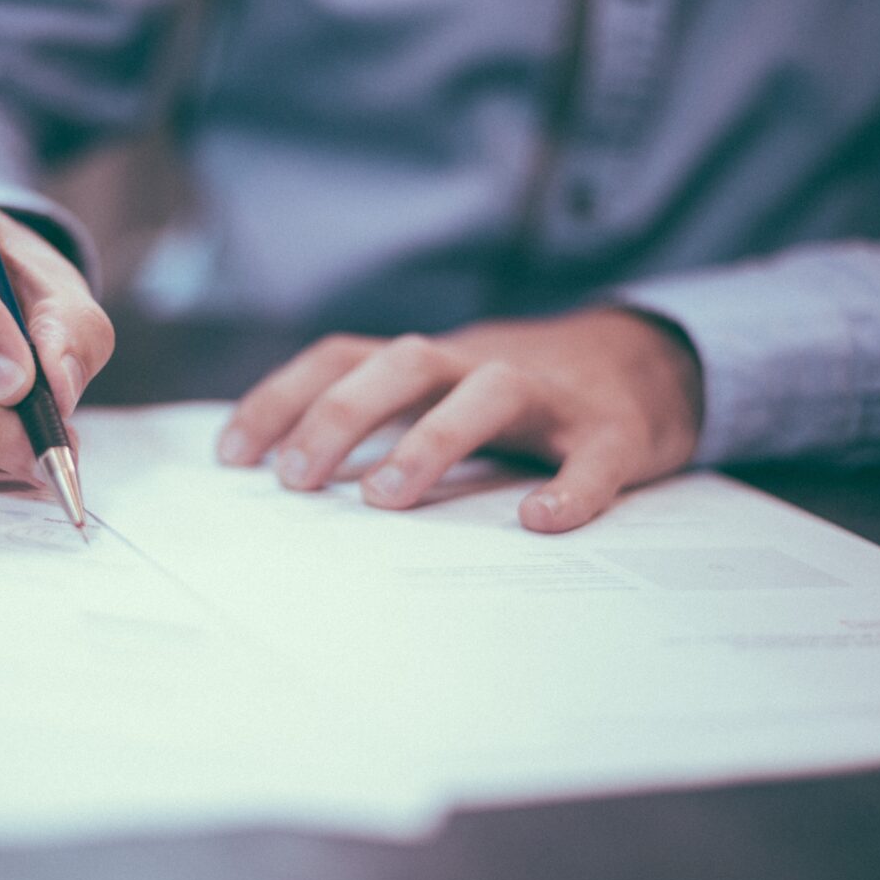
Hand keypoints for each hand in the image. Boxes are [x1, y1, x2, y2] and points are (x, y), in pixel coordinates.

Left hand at [216, 309, 702, 531]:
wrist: (648, 363)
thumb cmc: (519, 396)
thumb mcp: (441, 393)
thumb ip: (379, 422)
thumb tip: (286, 479)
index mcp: (430, 362)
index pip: (342, 357)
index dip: (282, 398)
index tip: (231, 456)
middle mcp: (480, 364)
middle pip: (403, 363)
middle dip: (341, 415)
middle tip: (295, 480)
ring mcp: (550, 395)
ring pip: (488, 392)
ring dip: (432, 439)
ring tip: (386, 499)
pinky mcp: (614, 431)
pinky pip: (593, 456)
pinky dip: (570, 487)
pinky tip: (539, 521)